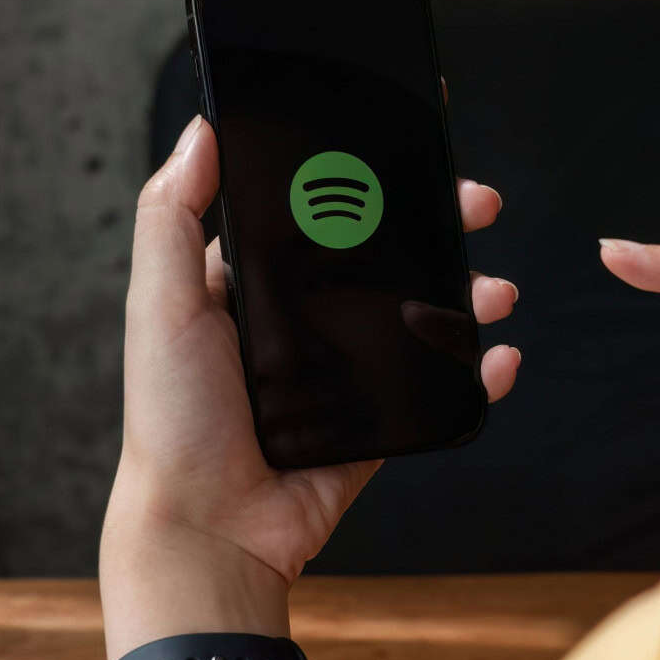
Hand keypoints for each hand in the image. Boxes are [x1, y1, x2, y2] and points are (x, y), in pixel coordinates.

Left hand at [101, 118, 519, 654]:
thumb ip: (172, 216)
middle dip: (438, 225)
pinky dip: (478, 371)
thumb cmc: (174, 420)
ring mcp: (343, 371)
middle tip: (479, 204)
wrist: (209, 529)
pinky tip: (500, 356)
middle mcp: (301, 322)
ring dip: (469, 292)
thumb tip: (201, 130)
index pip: (319, 213)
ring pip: (421, 315)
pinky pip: (436, 387)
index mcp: (250, 284)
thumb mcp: (160, 303)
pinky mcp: (376, 423)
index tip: (411, 152)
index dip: (367, 180)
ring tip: (495, 289)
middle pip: (385, 256)